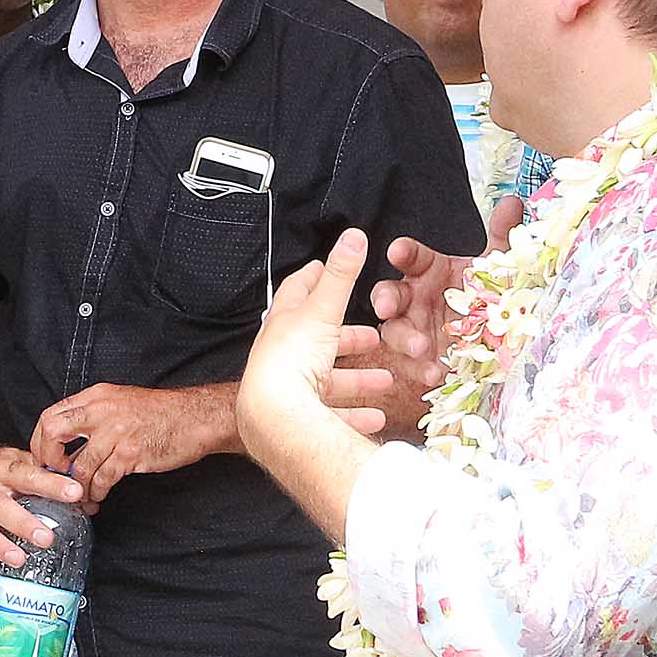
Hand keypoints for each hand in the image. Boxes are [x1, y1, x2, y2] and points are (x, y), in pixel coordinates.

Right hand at [0, 444, 84, 584]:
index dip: (52, 485)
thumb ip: (51, 476)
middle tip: (46, 538)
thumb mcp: (23, 460)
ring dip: (0, 547)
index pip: (29, 476)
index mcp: (4, 470)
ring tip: (19, 559)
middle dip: (23, 525)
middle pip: (0, 508)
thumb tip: (85, 497)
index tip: (74, 493)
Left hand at [29, 384, 230, 507]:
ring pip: (78, 465)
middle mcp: (101, 411)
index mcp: (96, 397)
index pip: (51, 415)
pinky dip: (96, 492)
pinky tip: (98, 497)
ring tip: (80, 497)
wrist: (196, 417)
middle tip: (54, 476)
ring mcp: (116, 432)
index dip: (41, 440)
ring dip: (76, 487)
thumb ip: (93, 415)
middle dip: (48, 459)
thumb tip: (68, 440)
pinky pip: (102, 479)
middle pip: (53, 432)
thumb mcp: (120, 401)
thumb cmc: (161, 413)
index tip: (45, 458)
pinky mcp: (131, 453)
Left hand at [236, 229, 390, 464]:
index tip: (323, 269)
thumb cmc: (292, 359)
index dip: (313, 278)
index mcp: (284, 324)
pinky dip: (356, 414)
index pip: (296, 292)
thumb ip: (341, 275)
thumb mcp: (322, 310)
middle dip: (346, 338)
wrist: (273, 417)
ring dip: (358, 379)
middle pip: (318, 341)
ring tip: (384, 378)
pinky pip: (332, 416)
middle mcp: (283, 355)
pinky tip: (375, 416)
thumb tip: (352, 236)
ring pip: (329, 381)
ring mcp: (291, 389)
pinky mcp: (301, 419)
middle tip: (371, 335)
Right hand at [356, 197, 523, 430]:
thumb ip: (502, 237)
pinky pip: (410, 365)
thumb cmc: (484, 298)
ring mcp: (412, 329)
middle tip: (386, 307)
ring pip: (393, 331)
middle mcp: (414, 298)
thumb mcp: (497, 268)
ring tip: (421, 347)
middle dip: (384, 298)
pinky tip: (433, 373)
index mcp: (429, 271)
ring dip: (404, 339)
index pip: (411, 257)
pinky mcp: (417, 360)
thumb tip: (512, 201)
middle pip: (388, 293)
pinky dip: (418, 369)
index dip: (403, 253)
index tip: (398, 251)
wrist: (490, 341)